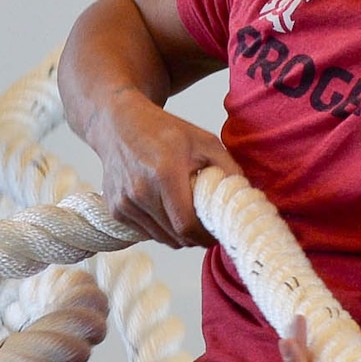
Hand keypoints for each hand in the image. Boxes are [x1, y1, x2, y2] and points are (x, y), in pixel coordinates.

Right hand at [89, 89, 240, 245]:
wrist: (119, 123)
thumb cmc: (164, 131)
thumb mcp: (204, 141)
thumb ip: (228, 169)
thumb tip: (246, 198)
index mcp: (164, 174)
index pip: (187, 225)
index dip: (206, 237)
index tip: (218, 234)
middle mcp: (140, 192)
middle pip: (175, 236)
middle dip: (196, 237)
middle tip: (208, 227)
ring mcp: (124, 203)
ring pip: (161, 238)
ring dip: (178, 235)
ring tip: (187, 214)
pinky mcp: (115, 209)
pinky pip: (146, 233)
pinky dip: (160, 229)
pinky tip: (166, 209)